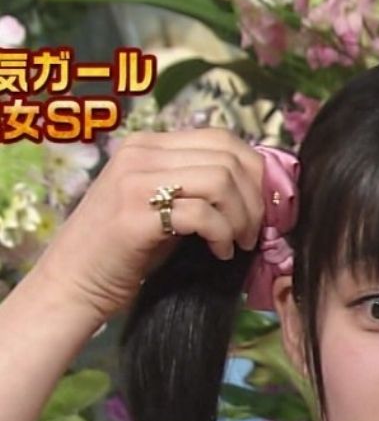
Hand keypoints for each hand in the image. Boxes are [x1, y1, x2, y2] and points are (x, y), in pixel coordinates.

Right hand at [33, 128, 264, 322]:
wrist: (74, 282)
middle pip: (228, 157)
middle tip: (253, 233)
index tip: (261, 208)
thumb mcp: (164, 206)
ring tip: (237, 243)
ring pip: (220, 181)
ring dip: (241, 217)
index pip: (222, 138)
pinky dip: (222, 235)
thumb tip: (257, 192)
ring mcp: (135, 182)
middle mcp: (141, 153)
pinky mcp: (135, 216)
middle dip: (255, 199)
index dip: (255, 173)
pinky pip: (202, 214)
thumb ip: (199, 188)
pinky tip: (220, 253)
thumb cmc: (125, 250)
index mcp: (149, 145)